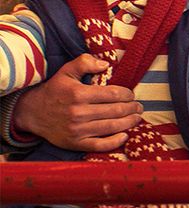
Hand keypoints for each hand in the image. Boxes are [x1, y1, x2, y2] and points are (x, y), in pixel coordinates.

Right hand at [12, 54, 141, 151]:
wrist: (31, 113)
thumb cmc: (53, 90)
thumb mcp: (66, 71)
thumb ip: (85, 62)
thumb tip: (106, 64)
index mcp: (79, 94)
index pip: (113, 94)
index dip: (127, 94)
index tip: (131, 95)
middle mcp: (78, 113)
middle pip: (115, 110)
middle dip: (132, 108)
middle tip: (139, 107)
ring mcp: (77, 130)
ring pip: (111, 127)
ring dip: (129, 122)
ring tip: (137, 118)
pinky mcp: (75, 143)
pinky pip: (99, 145)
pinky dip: (115, 141)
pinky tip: (125, 136)